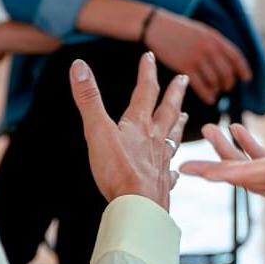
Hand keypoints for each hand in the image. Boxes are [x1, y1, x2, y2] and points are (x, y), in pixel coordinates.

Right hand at [69, 51, 188, 209]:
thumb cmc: (117, 170)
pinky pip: (170, 174)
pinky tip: (174, 172)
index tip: (149, 56)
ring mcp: (161, 162)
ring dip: (178, 125)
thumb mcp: (97, 130)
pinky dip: (173, 170)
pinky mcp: (161, 184)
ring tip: (186, 116)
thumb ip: (89, 99)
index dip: (146, 72)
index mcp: (139, 125)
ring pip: (173, 138)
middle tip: (184, 78)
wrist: (138, 207)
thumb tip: (78, 66)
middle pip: (168, 110)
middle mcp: (155, 140)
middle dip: (175, 92)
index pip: (145, 91)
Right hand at [145, 11, 251, 104]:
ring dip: (217, 89)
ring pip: (214, 80)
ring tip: (215, 92)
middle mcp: (208, 48)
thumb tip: (227, 60)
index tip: (247, 78)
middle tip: (227, 87)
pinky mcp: (184, 67)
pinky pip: (201, 86)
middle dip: (229, 82)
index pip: (235, 56)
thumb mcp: (201, 30)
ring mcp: (196, 57)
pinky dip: (207, 94)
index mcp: (214, 37)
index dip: (243, 69)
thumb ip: (214, 43)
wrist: (156, 26)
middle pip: (226, 71)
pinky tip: (209, 98)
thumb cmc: (179, 29)